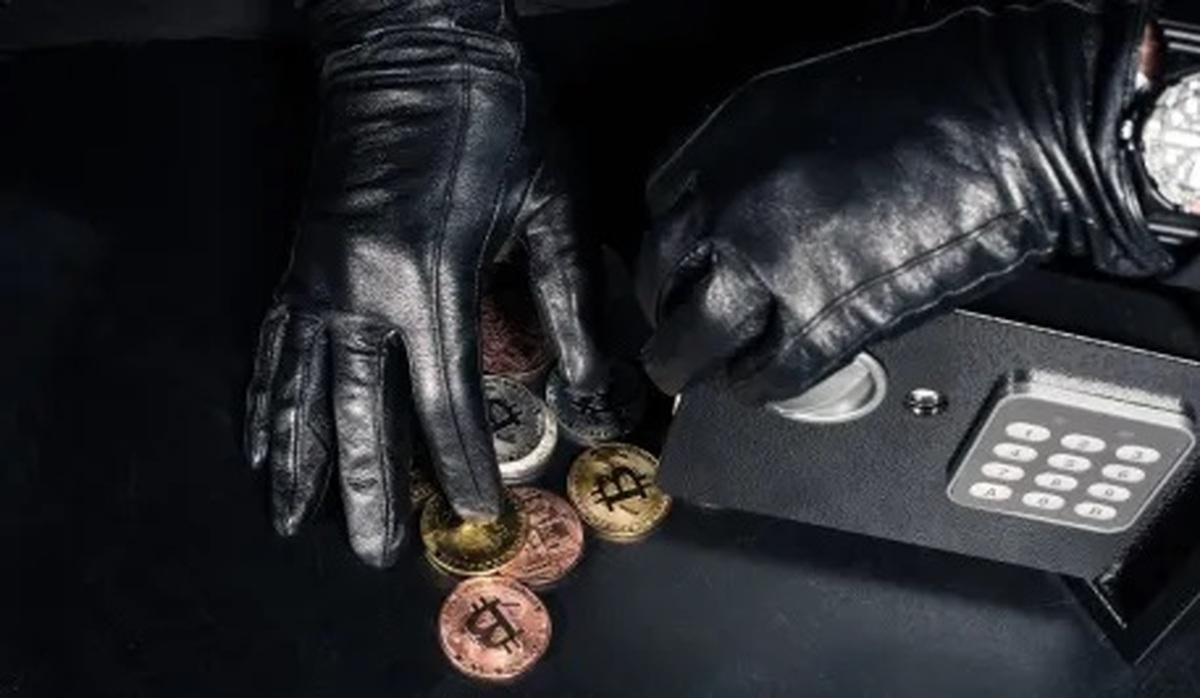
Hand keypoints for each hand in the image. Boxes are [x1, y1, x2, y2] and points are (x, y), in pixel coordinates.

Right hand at [244, 0, 611, 566]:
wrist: (413, 46)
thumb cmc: (493, 120)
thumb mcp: (548, 206)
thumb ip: (568, 304)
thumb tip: (593, 390)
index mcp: (429, 278)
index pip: (446, 401)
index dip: (460, 466)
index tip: (474, 514)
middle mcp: (358, 289)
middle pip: (359, 413)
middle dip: (366, 489)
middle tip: (373, 554)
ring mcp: (315, 276)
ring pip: (299, 389)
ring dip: (298, 461)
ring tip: (293, 521)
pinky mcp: (297, 260)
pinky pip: (270, 345)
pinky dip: (262, 400)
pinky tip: (256, 440)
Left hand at [637, 1, 1172, 404]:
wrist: (1013, 126)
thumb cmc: (929, 95)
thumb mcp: (801, 94)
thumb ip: (744, 148)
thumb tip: (718, 197)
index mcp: (725, 143)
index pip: (660, 215)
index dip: (668, 251)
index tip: (677, 268)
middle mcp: (734, 206)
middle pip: (663, 282)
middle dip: (662, 311)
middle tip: (669, 328)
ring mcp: (774, 267)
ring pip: (695, 340)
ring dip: (688, 364)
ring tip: (691, 375)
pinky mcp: (829, 319)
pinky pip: (768, 374)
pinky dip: (755, 387)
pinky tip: (756, 385)